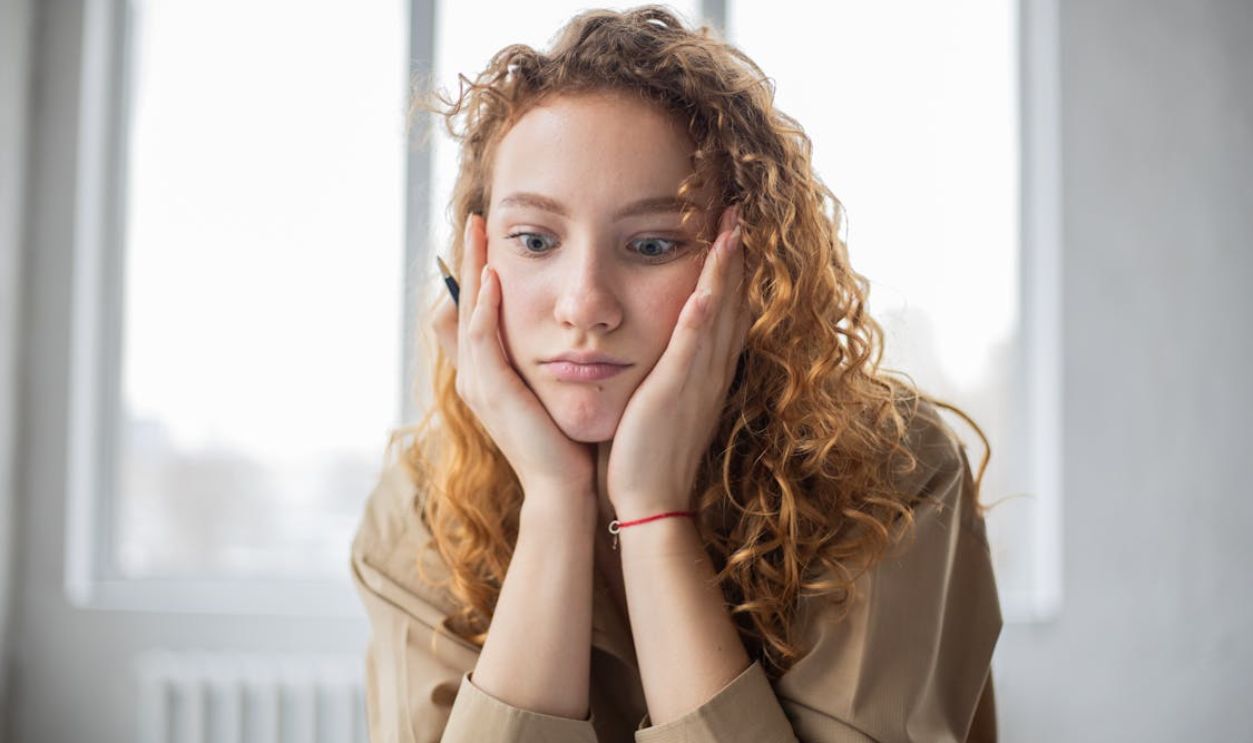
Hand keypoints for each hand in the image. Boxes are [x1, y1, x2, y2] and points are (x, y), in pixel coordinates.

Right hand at [432, 214, 596, 502]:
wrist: (564, 489)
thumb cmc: (565, 444)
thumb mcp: (552, 392)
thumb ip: (549, 362)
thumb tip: (569, 333)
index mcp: (487, 373)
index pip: (475, 310)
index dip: (476, 272)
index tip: (489, 235)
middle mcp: (474, 374)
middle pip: (462, 302)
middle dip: (468, 259)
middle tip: (475, 218)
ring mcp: (478, 383)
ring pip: (467, 312)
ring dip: (472, 270)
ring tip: (478, 232)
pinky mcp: (492, 392)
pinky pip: (481, 338)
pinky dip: (485, 306)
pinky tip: (493, 279)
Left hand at [605, 206, 750, 518]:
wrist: (650, 501)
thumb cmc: (647, 454)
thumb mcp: (662, 402)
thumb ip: (665, 371)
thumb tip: (655, 345)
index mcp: (705, 372)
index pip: (725, 311)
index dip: (731, 271)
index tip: (731, 232)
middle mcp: (710, 371)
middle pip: (732, 302)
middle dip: (736, 256)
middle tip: (740, 210)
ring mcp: (697, 380)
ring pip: (719, 315)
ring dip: (726, 270)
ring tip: (732, 226)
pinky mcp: (674, 393)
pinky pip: (692, 348)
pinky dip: (702, 316)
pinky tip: (707, 287)